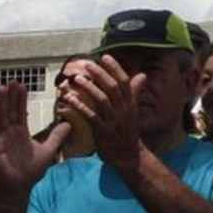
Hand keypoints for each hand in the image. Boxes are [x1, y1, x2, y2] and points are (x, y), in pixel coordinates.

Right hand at [0, 82, 66, 196]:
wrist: (19, 188)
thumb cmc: (29, 171)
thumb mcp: (48, 150)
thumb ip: (57, 136)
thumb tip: (69, 124)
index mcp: (20, 133)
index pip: (20, 112)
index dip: (20, 99)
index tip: (21, 86)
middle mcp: (10, 134)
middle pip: (10, 111)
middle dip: (11, 97)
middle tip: (12, 81)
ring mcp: (2, 140)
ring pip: (1, 118)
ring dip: (1, 104)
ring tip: (3, 88)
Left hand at [65, 56, 143, 174]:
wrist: (129, 155)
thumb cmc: (128, 131)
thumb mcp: (133, 110)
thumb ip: (134, 92)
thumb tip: (142, 75)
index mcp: (130, 103)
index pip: (124, 81)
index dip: (115, 68)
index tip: (105, 57)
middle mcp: (123, 110)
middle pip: (112, 88)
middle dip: (100, 74)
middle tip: (88, 64)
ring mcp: (113, 121)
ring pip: (102, 100)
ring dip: (89, 88)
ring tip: (77, 79)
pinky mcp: (103, 131)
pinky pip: (91, 116)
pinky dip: (80, 107)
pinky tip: (70, 100)